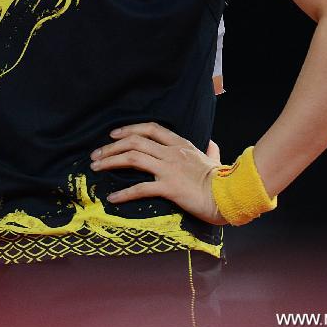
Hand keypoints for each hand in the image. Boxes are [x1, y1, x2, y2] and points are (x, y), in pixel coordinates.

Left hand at [89, 122, 225, 224]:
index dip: (129, 129)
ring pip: (133, 158)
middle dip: (111, 147)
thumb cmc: (222, 179)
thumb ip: (210, 150)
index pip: (150, 128)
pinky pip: (140, 188)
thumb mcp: (214, 159)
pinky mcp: (169, 188)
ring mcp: (169, 169)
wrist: (229, 195)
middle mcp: (171, 153)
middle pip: (134, 141)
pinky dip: (124, 193)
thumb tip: (212, 144)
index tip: (113, 135)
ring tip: (96, 167)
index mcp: (180, 144)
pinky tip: (112, 199)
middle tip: (96, 154)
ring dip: (111, 161)